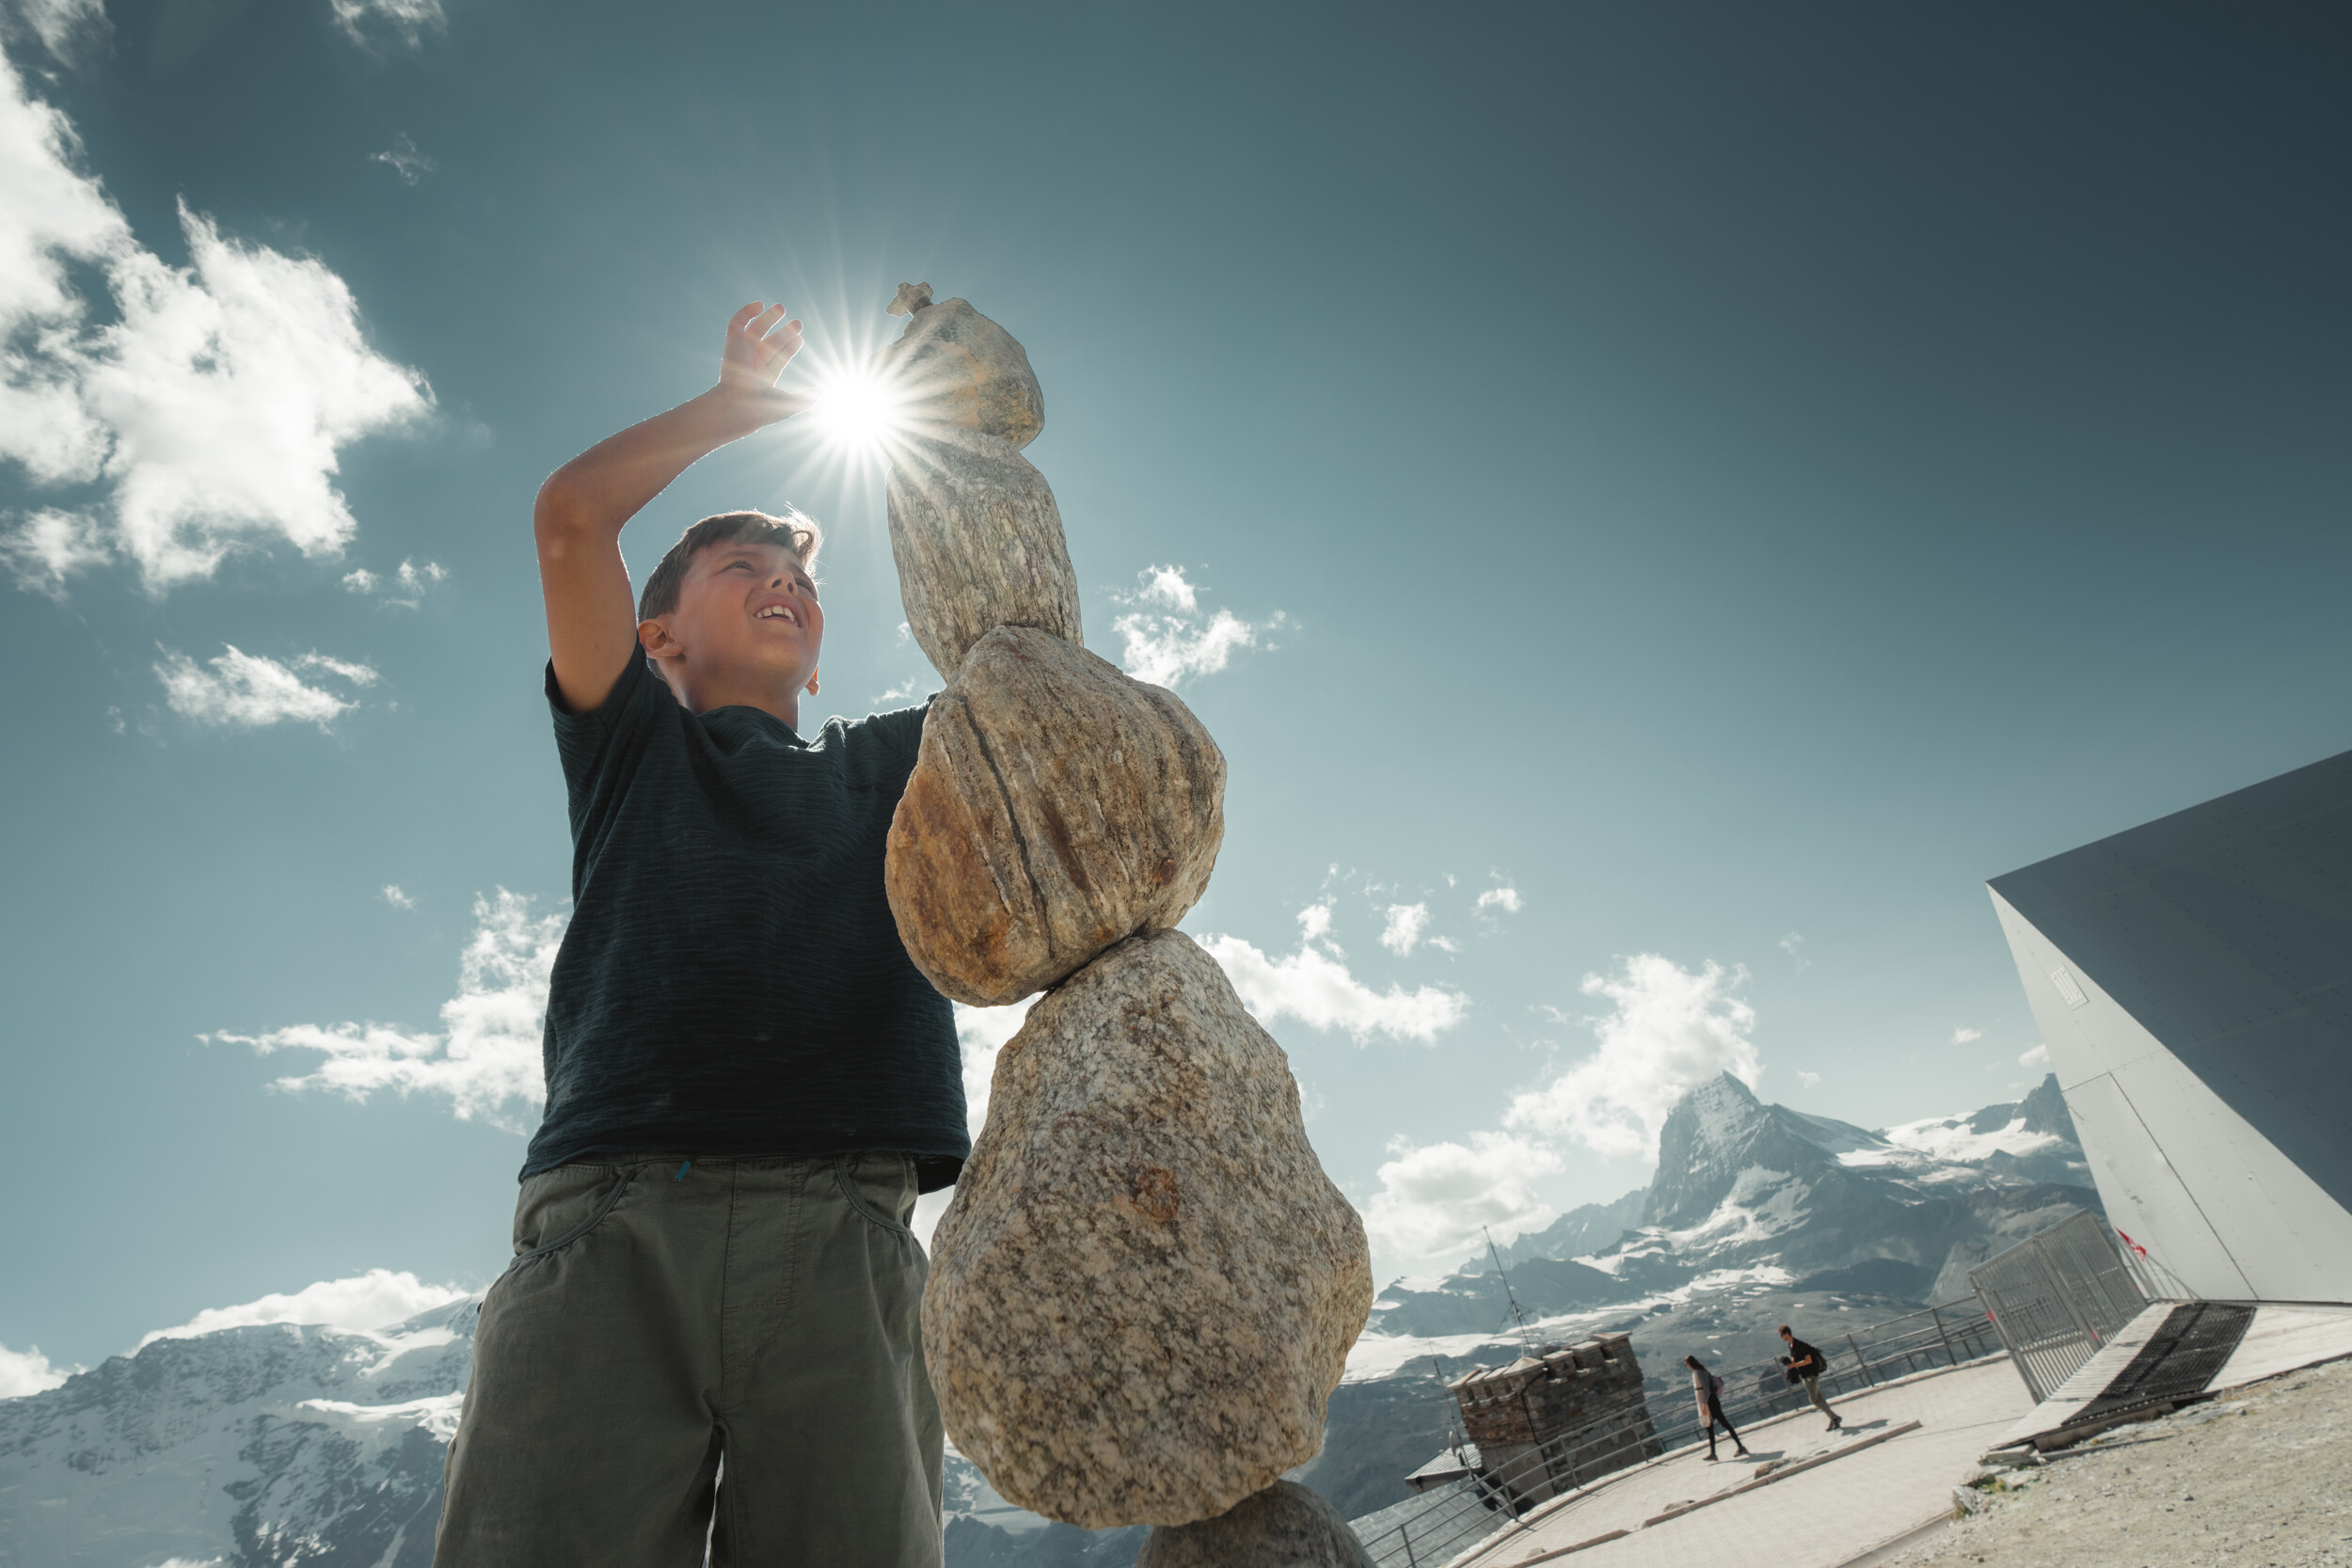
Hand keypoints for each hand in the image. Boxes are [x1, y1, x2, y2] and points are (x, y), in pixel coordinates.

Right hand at [715, 302, 807, 417]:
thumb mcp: (790, 405)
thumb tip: (820, 394)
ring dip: (768, 318)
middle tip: (798, 323)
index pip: (779, 358)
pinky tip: (759, 305)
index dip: (789, 348)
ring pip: (756, 330)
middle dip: (784, 333)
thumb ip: (805, 399)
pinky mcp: (732, 343)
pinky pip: (736, 324)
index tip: (800, 339)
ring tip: (781, 307)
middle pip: (770, 343)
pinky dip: (745, 312)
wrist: (739, 406)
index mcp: (764, 377)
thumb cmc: (763, 409)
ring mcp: (742, 352)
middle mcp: (753, 363)